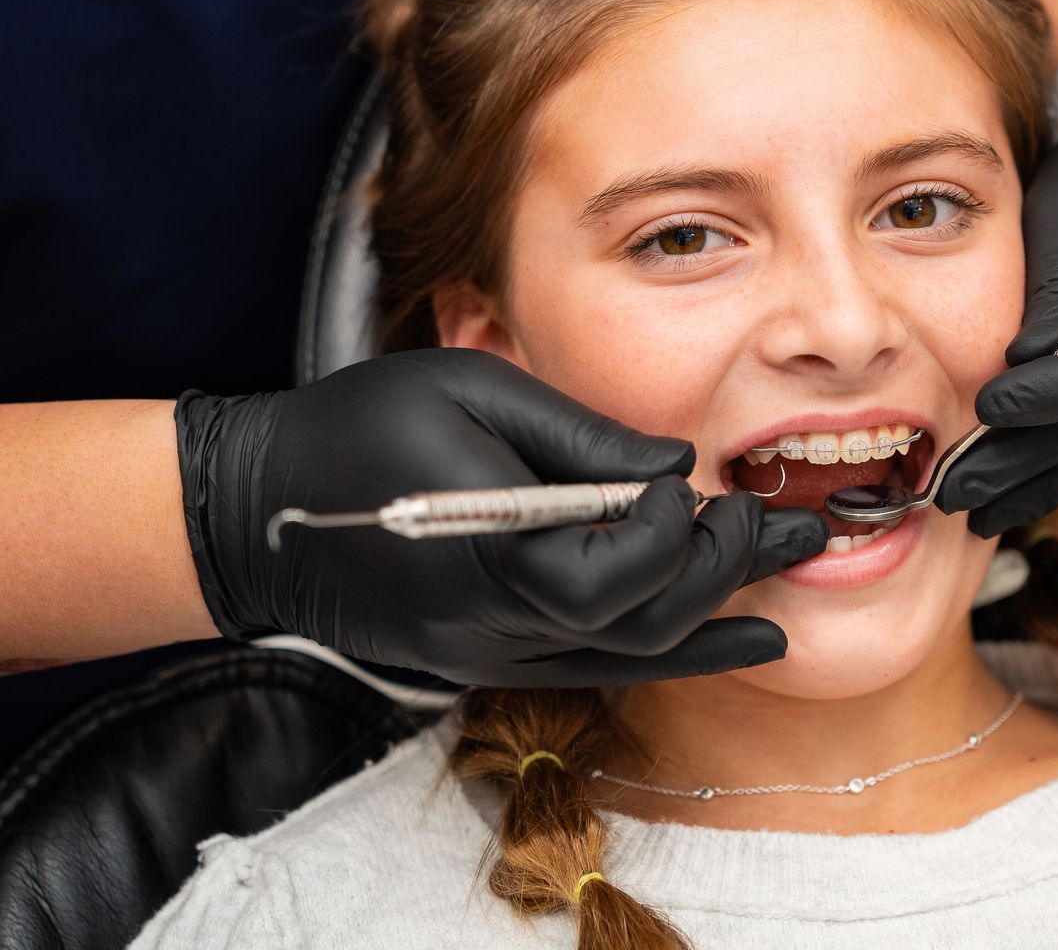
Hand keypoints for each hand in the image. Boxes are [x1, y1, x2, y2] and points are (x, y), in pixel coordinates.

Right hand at [176, 348, 826, 685]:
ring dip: (723, 615)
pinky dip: (680, 652)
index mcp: (494, 551)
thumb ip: (579, 434)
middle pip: (645, 621)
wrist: (262, 511)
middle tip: (785, 522)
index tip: (694, 482)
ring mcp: (495, 650)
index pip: (619, 571)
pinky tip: (745, 639)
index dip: (677, 530)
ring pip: (634, 653)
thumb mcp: (467, 390)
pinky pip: (602, 668)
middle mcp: (500, 621)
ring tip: (796, 576)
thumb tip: (676, 465)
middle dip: (725, 569)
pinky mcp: (492, 656)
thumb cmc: (358, 427)